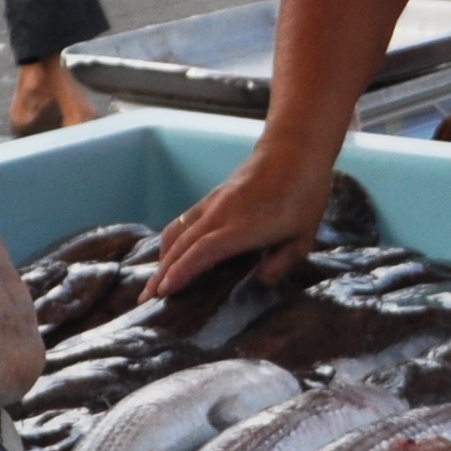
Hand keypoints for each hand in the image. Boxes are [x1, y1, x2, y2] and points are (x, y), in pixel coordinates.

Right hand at [154, 147, 327, 298]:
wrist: (293, 151)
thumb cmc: (303, 195)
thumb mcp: (304, 235)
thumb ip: (282, 262)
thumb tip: (260, 281)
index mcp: (245, 225)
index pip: (205, 250)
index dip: (183, 270)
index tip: (164, 289)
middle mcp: (221, 214)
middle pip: (183, 245)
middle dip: (162, 273)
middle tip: (145, 300)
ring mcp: (212, 204)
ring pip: (177, 232)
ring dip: (162, 259)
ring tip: (151, 284)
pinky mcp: (210, 199)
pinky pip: (182, 222)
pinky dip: (170, 243)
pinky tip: (168, 258)